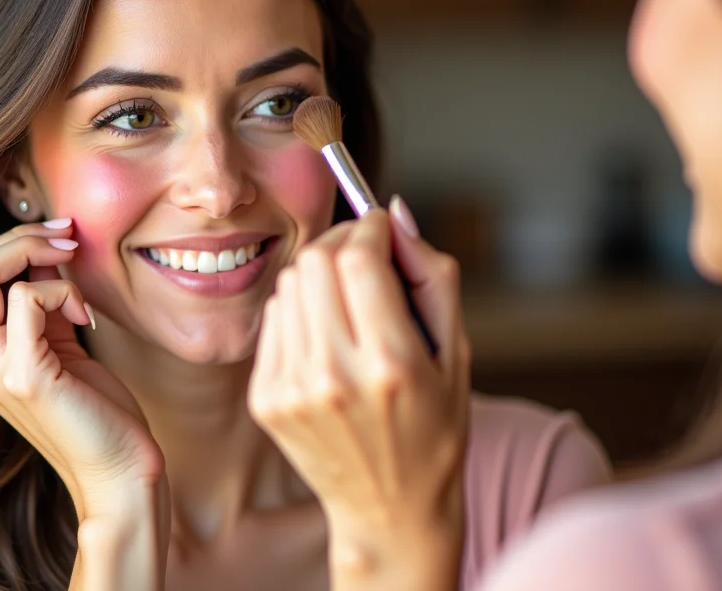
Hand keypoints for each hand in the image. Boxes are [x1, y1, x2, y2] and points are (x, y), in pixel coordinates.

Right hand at [0, 219, 164, 519]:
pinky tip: (84, 318)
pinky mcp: (24, 378)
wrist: (119, 474)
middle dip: (17, 239)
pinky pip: (26, 300)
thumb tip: (47, 255)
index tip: (58, 240)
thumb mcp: (63, 346)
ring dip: (32, 254)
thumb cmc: (99, 411)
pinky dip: (60, 291)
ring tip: (72, 269)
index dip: (8, 246)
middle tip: (66, 240)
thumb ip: (45, 307)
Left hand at [248, 199, 470, 587]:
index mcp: (391, 364)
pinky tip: (327, 338)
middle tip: (364, 256)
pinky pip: (274, 320)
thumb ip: (432, 275)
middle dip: (341, 243)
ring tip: (349, 305)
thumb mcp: (456, 353)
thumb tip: (394, 211)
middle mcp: (335, 377)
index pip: (358, 258)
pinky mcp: (266, 401)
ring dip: (319, 276)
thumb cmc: (435, 427)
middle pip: (315, 262)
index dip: (369, 228)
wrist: (391, 511)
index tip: (380, 229)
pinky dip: (300, 312)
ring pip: (290, 285)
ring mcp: (293, 392)